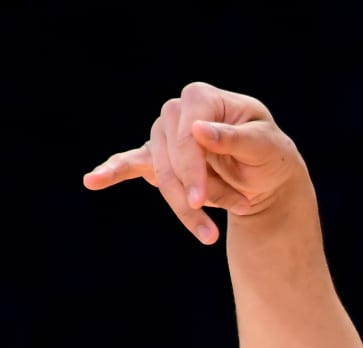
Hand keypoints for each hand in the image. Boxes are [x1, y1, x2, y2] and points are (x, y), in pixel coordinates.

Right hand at [83, 81, 305, 244]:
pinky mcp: (156, 159)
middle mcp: (177, 112)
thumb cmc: (268, 154)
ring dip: (186, 208)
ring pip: (161, 178)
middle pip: (170, 160)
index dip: (192, 167)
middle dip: (193, 196)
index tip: (200, 200)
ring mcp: (163, 135)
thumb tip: (197, 129)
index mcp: (203, 99)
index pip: (186, 132)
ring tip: (211, 233)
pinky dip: (112, 172)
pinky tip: (93, 180)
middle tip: (216, 228)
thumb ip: (234, 138)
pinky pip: (130, 164)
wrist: (266, 176)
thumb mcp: (265, 146)